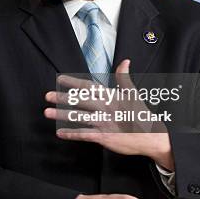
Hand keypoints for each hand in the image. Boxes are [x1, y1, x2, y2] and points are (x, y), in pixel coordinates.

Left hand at [44, 59, 174, 169]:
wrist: (152, 137)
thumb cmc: (141, 115)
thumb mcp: (133, 94)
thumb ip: (124, 78)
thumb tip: (125, 61)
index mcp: (111, 96)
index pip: (88, 87)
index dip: (73, 82)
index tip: (60, 79)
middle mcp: (105, 108)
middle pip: (80, 101)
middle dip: (63, 98)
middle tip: (47, 96)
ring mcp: (104, 123)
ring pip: (79, 117)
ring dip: (62, 115)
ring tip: (47, 112)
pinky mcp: (104, 137)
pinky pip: (84, 135)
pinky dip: (72, 134)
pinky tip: (60, 133)